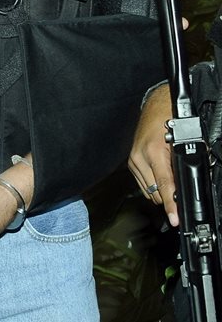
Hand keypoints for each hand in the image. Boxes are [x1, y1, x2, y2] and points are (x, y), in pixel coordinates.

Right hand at [128, 87, 177, 225]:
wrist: (155, 104)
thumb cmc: (170, 118)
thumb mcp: (184, 141)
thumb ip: (186, 163)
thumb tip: (190, 183)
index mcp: (154, 151)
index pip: (165, 185)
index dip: (170, 204)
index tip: (174, 217)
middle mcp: (140, 157)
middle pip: (155, 191)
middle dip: (168, 199)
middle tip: (180, 202)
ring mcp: (134, 159)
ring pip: (148, 189)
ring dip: (160, 193)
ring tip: (172, 191)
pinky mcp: (131, 160)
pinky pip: (142, 182)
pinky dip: (153, 186)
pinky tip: (162, 181)